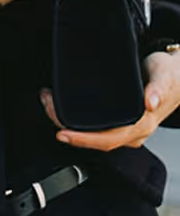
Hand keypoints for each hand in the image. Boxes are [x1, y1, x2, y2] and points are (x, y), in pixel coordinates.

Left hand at [39, 50, 179, 150]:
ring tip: (50, 104)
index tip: (62, 132)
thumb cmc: (171, 74)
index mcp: (142, 124)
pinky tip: (65, 109)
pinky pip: (98, 129)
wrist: (179, 74)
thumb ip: (158, 87)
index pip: (108, 140)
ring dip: (71, 124)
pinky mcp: (122, 121)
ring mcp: (128, 128)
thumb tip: (150, 103)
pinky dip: (79, 121)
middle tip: (47, 106)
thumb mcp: (164, 75)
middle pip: (96, 141)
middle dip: (69, 130)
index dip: (84, 139)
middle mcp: (134, 131)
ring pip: (96, 136)